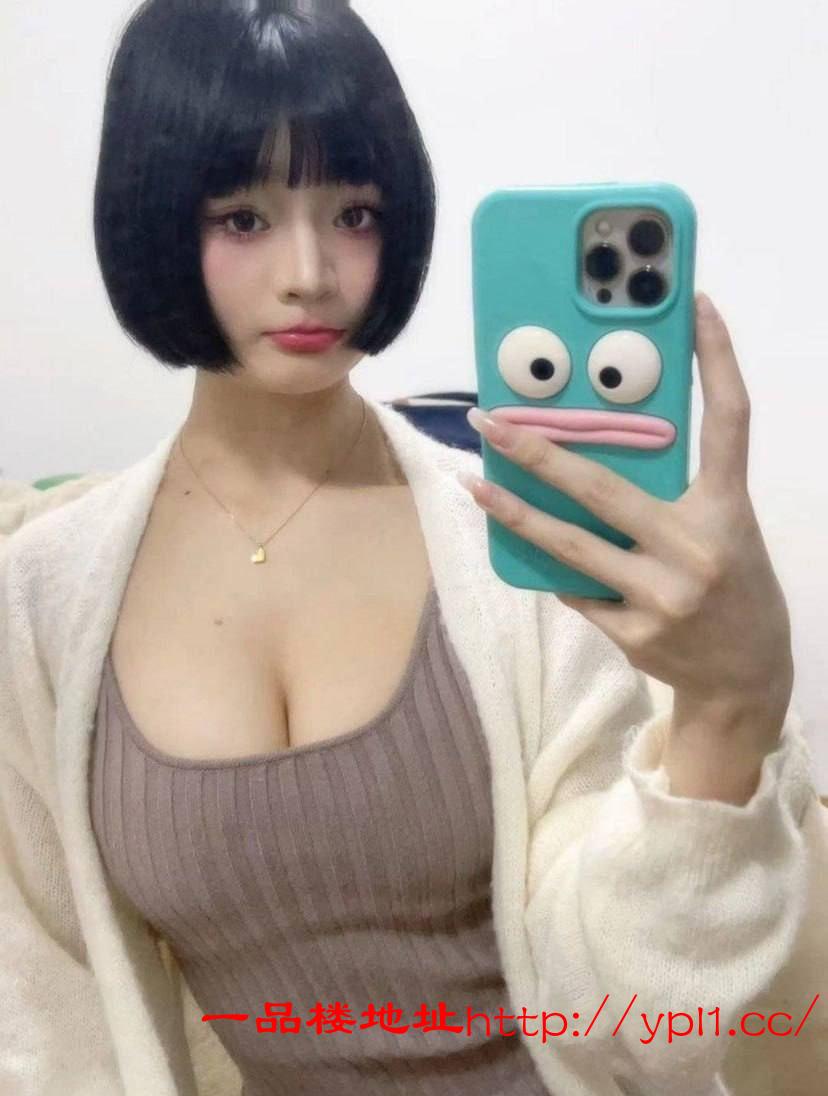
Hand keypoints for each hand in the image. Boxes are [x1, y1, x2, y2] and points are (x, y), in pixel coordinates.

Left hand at [458, 293, 793, 739]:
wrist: (744, 682)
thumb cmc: (736, 590)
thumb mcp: (726, 532)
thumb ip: (675, 497)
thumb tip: (598, 459)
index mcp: (729, 511)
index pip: (729, 421)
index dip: (717, 360)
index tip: (695, 306)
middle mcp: (696, 549)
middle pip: (605, 489)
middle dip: (539, 452)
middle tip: (491, 421)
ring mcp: (661, 596)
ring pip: (571, 546)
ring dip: (515, 514)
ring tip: (474, 485)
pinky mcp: (634, 634)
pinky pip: (576, 591)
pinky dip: (556, 570)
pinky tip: (535, 557)